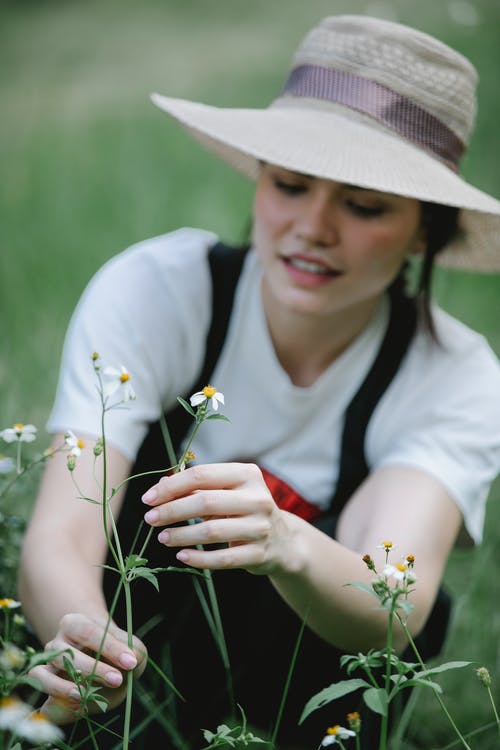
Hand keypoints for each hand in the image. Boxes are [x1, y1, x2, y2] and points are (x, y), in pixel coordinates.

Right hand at [30, 613, 146, 723]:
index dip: (110, 647)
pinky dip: (53, 698)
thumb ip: (134, 650)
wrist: (103, 664)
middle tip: (117, 680)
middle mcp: (57, 642)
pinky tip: (77, 704)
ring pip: (45, 673)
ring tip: (85, 697)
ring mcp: (47, 664)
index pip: (90, 631)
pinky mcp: (43, 684)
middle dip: (93, 669)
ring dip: (65, 687)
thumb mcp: (130, 647)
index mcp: (75, 623)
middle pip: (66, 654)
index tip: (130, 662)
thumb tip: (131, 660)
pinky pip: (39, 691)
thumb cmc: (117, 651)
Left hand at [142, 462, 298, 573]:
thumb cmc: (245, 510)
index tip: (148, 498)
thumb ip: (196, 487)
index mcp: (247, 475)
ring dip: (181, 535)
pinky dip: (199, 558)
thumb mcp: (227, 492)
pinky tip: (181, 556)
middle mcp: (257, 498)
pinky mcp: (260, 553)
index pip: (202, 475)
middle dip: (172, 510)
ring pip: (212, 531)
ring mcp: (260, 527)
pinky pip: (223, 559)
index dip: (171, 486)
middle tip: (150, 518)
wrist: (283, 541)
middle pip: (205, 502)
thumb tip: (160, 485)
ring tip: (162, 537)